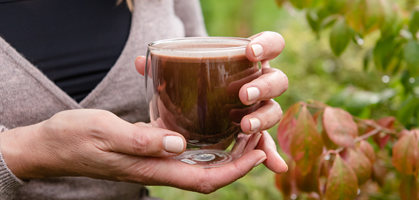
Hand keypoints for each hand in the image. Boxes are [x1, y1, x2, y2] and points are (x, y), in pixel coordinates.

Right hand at [0, 109, 270, 192]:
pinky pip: (183, 154)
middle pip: (209, 176)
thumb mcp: (104, 132)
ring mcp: (152, 162)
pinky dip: (203, 145)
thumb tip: (180, 143)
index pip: (204, 180)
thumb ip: (141, 139)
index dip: (236, 170)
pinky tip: (209, 128)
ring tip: (242, 131)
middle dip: (239, 162)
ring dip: (225, 154)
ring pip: (199, 166)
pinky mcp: (147, 152)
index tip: (257, 151)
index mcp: (151, 168)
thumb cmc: (74, 138)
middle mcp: (157, 169)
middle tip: (258, 135)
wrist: (50, 146)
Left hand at [134, 31, 287, 173]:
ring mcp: (260, 108)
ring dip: (264, 118)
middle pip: (278, 81)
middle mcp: (261, 83)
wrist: (191, 112)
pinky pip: (266, 144)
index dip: (266, 45)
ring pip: (274, 110)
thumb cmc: (191, 86)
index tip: (249, 52)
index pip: (271, 44)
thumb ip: (163, 70)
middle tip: (244, 94)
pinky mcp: (255, 133)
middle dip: (264, 87)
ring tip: (245, 126)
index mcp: (249, 61)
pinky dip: (272, 155)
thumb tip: (141, 62)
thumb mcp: (178, 78)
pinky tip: (276, 166)